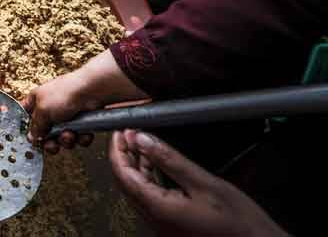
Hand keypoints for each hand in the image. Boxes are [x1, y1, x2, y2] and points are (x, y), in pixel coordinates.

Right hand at [22, 70, 99, 153]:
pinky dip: (80, 138)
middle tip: (52, 144)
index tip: (30, 140)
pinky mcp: (80, 123)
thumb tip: (32, 138)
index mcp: (36, 101)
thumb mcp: (43, 110)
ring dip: (66, 140)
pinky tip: (82, 133)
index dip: (26, 129)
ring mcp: (65, 117)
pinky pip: (77, 138)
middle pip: (44, 134)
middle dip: (50, 142)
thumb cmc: (64, 93)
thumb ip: (35, 127)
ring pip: (61, 139)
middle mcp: (49, 109)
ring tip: (70, 134)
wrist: (91, 92)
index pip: (25, 116)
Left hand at [110, 131, 287, 236]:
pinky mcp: (171, 226)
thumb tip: (142, 139)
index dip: (117, 149)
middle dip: (123, 155)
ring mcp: (161, 225)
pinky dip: (148, 178)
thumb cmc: (239, 223)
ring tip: (139, 142)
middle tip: (126, 133)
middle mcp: (154, 219)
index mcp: (158, 208)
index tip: (119, 130)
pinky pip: (150, 198)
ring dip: (135, 166)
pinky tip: (155, 164)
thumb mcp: (204, 183)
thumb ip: (170, 160)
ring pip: (137, 190)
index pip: (123, 174)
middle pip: (126, 182)